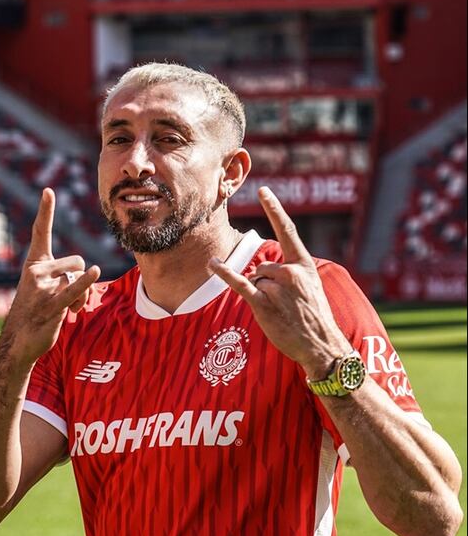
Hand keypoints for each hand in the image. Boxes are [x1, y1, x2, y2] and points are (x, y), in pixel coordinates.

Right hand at [1, 189, 99, 367]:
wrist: (19, 340)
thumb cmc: (36, 312)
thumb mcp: (46, 288)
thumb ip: (64, 276)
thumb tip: (87, 276)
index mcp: (33, 263)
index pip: (40, 232)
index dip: (45, 211)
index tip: (48, 191)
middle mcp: (36, 271)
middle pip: (75, 262)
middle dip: (79, 277)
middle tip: (68, 299)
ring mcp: (43, 288)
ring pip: (78, 279)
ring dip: (82, 296)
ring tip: (69, 310)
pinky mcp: (52, 304)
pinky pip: (74, 289)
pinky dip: (85, 282)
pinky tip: (94, 272)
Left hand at [207, 187, 351, 379]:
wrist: (322, 345)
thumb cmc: (314, 317)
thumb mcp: (310, 287)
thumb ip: (290, 272)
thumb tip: (260, 269)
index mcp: (304, 265)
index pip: (288, 230)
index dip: (275, 209)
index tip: (263, 190)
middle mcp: (291, 273)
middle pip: (262, 266)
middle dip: (266, 283)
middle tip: (285, 304)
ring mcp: (277, 288)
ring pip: (255, 279)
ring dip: (261, 295)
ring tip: (280, 311)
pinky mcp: (263, 304)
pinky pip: (240, 284)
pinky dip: (225, 274)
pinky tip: (213, 264)